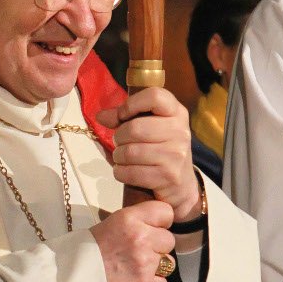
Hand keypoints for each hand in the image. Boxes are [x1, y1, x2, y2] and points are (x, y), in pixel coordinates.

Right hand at [90, 200, 174, 281]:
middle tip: (141, 251)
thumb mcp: (111, 224)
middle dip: (158, 246)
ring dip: (156, 266)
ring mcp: (144, 262)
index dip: (161, 221)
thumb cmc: (89, 249)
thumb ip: (135, 221)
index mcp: (129, 218)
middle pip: (169, 240)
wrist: (73, 276)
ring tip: (138, 266)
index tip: (155, 227)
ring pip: (168, 263)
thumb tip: (152, 221)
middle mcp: (140, 237)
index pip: (165, 212)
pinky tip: (138, 280)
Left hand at [96, 87, 199, 221]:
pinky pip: (131, 172)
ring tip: (123, 157)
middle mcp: (180, 131)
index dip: (131, 105)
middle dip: (119, 137)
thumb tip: (100, 116)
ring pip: (130, 152)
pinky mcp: (168, 176)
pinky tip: (125, 171)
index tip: (122, 116)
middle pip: (135, 128)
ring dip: (118, 156)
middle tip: (121, 142)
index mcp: (176, 112)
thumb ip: (124, 116)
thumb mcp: (149, 126)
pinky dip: (121, 172)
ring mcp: (176, 155)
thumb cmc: (160, 148)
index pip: (153, 96)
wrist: (181, 185)